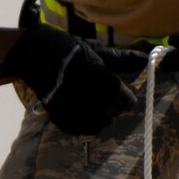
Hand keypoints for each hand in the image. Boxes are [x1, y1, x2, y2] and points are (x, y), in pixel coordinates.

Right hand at [0, 25, 141, 134]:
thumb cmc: (68, 48)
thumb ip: (121, 59)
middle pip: (110, 112)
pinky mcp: (56, 113)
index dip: (127, 98)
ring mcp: (66, 103)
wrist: (33, 53)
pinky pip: (79, 129)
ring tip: (100, 107)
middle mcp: (79, 89)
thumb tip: (146, 60)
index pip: (119, 96)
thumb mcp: (95, 49)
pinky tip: (87, 115)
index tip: (127, 96)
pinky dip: (87, 126)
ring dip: (103, 118)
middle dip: (115, 108)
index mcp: (92, 70)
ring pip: (96, 123)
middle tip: (112, 101)